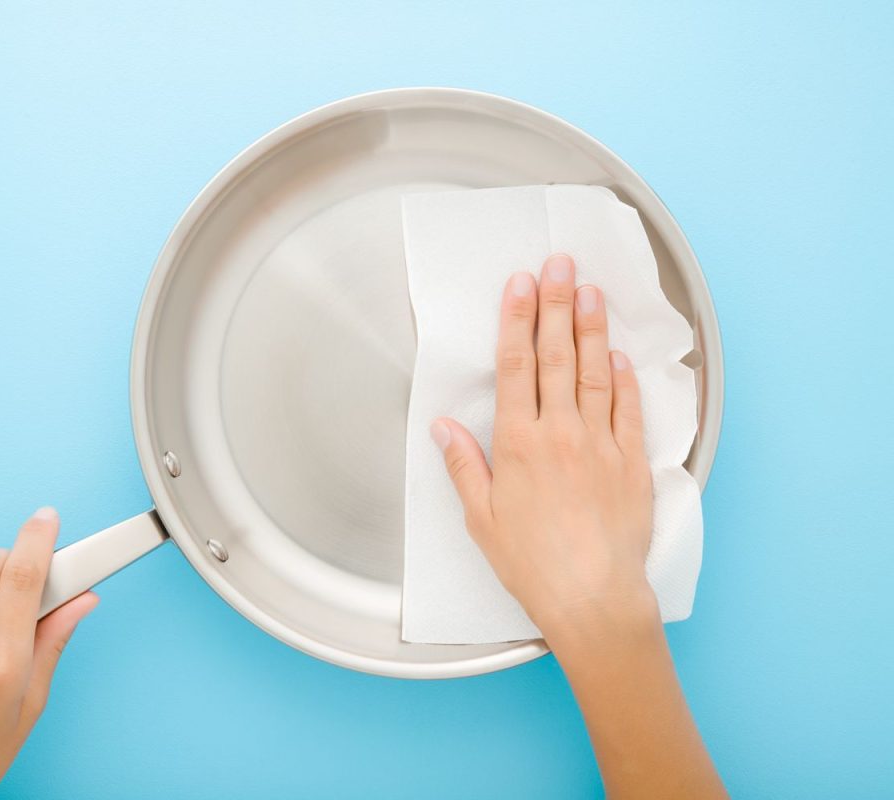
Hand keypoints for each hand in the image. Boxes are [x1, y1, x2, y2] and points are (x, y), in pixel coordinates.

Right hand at [431, 252, 656, 646]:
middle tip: (560, 264)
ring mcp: (601, 444)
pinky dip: (623, 378)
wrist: (593, 597)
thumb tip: (442, 427)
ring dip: (591, 327)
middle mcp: (561, 434)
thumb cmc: (532, 564)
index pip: (517, 366)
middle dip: (557, 304)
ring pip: (594, 372)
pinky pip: (629, 409)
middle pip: (557, 356)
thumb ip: (463, 466)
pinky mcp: (632, 463)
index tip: (520, 285)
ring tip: (591, 290)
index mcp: (519, 444)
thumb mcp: (481, 518)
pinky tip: (617, 354)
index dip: (517, 319)